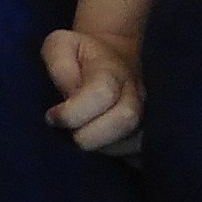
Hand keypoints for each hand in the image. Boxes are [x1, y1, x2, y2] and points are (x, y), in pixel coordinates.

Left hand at [43, 27, 144, 153]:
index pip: (101, 93)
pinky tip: (98, 147)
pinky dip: (118, 157)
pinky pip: (141, 155)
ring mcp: (149, 114)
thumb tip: (68, 96)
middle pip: (125, 120)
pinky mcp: (150, 133)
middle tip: (69, 135)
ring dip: (103, 147)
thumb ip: (60, 66)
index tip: (51, 117)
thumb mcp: (60, 45)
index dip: (73, 112)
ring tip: (81, 137)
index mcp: (112, 70)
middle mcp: (137, 93)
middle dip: (91, 136)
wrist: (114, 56)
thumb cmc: (79, 53)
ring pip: (135, 142)